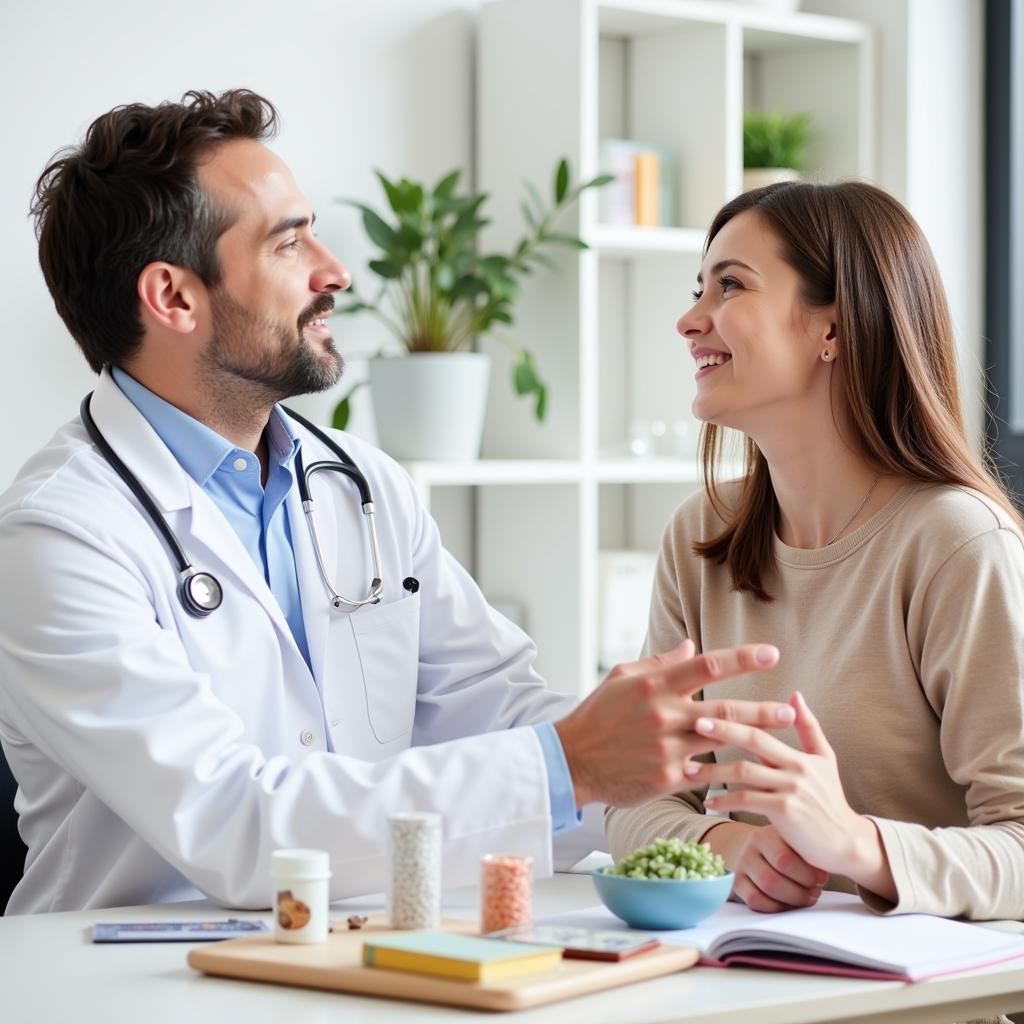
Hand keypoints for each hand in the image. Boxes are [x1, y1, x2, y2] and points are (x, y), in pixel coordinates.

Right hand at [555, 640, 793, 808]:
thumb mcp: (621, 677)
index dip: (742, 659)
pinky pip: (705, 772)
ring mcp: (666, 748)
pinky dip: (723, 770)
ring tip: (780, 742)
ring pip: (721, 742)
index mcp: (655, 685)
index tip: (771, 654)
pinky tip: (745, 773)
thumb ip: (659, 663)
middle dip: (762, 709)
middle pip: (725, 709)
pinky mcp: (667, 778)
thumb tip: (691, 646)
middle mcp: (664, 715)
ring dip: (753, 740)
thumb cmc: (597, 715)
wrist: (571, 761)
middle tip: (790, 710)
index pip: (707, 666)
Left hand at [685, 692, 895, 898]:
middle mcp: (797, 769)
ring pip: (745, 773)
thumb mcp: (825, 760)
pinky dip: (725, 800)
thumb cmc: (830, 800)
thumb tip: (795, 695)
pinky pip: (747, 801)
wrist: (846, 844)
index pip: (763, 729)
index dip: (735, 719)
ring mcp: (791, 790)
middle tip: (695, 725)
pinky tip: (708, 801)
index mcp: (801, 755)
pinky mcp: (785, 812)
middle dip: (722, 731)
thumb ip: (809, 728)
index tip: (707, 710)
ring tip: (689, 769)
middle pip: (754, 742)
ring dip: (714, 771)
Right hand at [721, 824, 827, 913]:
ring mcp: (742, 862)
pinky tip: (788, 903)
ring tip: (806, 897)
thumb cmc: (794, 847)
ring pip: (765, 890)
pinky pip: (754, 900)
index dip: (807, 876)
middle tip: (815, 892)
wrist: (767, 846)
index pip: (785, 860)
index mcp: (768, 832)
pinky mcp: (737, 880)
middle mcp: (751, 845)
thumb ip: (812, 849)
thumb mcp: (801, 841)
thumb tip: (834, 863)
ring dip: (791, 900)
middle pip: (773, 879)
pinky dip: (776, 907)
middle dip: (800, 892)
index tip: (822, 879)